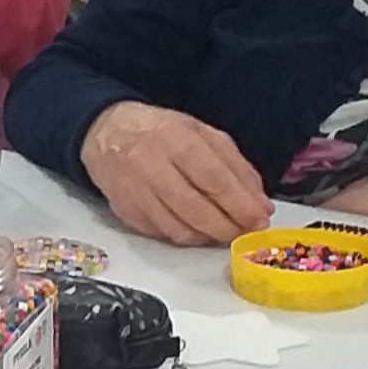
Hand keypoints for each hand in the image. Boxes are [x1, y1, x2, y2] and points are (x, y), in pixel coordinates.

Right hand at [79, 102, 270, 245]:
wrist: (106, 133)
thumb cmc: (161, 132)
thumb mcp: (203, 134)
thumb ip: (236, 167)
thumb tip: (261, 204)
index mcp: (176, 139)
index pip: (214, 180)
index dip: (241, 205)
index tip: (260, 220)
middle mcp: (151, 165)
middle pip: (197, 210)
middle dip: (228, 227)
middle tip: (245, 231)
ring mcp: (135, 191)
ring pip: (179, 229)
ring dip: (208, 236)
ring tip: (222, 229)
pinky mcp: (125, 210)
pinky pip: (162, 234)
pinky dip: (185, 235)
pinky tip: (195, 226)